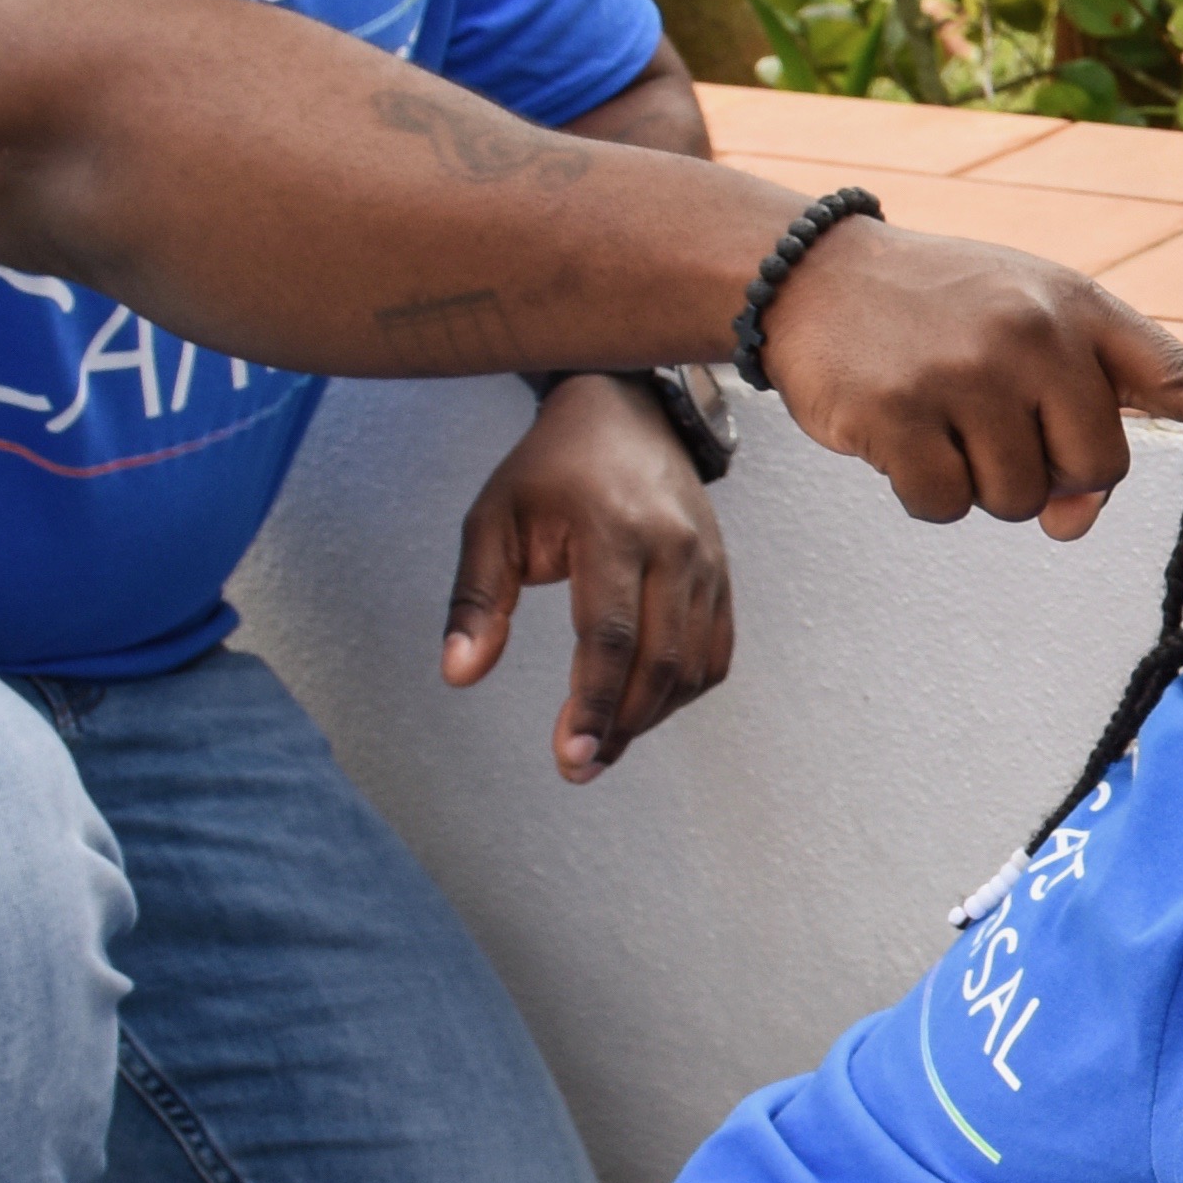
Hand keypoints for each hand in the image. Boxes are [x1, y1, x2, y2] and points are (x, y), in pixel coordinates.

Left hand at [443, 374, 735, 781]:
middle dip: (622, 726)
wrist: (626, 415)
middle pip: (660, 662)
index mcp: (612, 529)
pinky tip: (641, 706)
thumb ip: (476, 600)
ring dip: (651, 717)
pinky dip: (681, 691)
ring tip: (603, 743)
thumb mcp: (491, 520)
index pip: (610, 636)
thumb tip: (460, 674)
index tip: (571, 756)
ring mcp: (708, 563)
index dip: (594, 705)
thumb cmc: (549, 470)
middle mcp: (673, 548)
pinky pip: (715, 654)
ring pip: (694, 666)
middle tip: (579, 766)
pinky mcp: (723, 577)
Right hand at [751, 218, 1182, 534]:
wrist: (817, 274)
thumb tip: (1067, 520)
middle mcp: (1038, 333)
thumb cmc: (944, 314)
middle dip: (1049, 471)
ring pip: (1019, 503)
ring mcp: (968, 370)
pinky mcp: (900, 411)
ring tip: (941, 411)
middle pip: (1095, 474)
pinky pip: (946, 508)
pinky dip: (925, 493)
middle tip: (994, 416)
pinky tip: (897, 431)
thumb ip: (1075, 423)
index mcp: (1086, 313)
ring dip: (981, 483)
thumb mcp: (1024, 338)